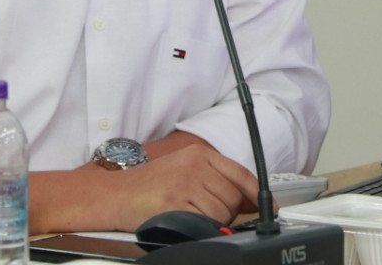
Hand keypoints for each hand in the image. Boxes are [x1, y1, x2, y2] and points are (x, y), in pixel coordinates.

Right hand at [29, 143, 259, 233]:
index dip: (256, 192)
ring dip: (213, 220)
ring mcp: (186, 184)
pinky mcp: (177, 203)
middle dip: (226, 210)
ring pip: (223, 212)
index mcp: (199, 154)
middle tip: (203, 210)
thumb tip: (250, 199)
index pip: (240, 173)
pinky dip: (201, 227)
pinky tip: (185, 220)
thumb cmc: (148, 186)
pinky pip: (206, 222)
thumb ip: (214, 179)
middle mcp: (195, 165)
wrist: (115, 194)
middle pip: (234, 196)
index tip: (266, 205)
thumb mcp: (183, 170)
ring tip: (190, 214)